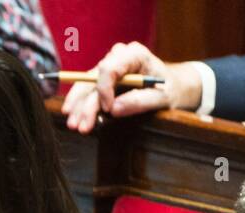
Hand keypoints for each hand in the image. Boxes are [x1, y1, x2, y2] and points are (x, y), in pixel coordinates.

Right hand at [62, 42, 201, 133]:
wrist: (172, 86)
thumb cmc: (170, 90)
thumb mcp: (162, 98)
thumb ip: (140, 102)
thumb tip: (114, 109)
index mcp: (135, 54)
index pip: (109, 69)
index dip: (104, 90)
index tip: (109, 110)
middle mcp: (119, 56)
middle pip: (94, 79)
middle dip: (86, 104)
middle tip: (81, 126)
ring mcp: (109, 66)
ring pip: (86, 85)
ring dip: (78, 106)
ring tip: (74, 125)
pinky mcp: (104, 78)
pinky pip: (87, 89)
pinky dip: (79, 104)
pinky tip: (72, 115)